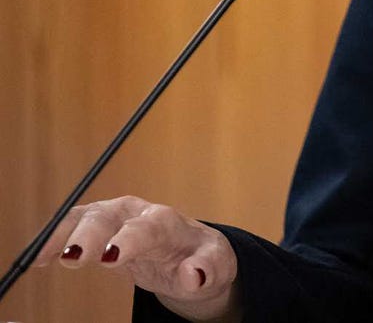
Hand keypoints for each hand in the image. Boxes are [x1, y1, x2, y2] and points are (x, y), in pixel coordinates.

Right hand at [34, 196, 240, 321]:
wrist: (193, 252)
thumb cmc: (203, 257)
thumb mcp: (215, 266)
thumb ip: (206, 269)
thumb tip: (192, 274)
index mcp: (168, 223)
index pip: (147, 227)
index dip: (128, 240)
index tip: (110, 257)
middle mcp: (138, 214)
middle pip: (109, 216)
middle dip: (90, 233)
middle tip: (75, 257)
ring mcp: (117, 218)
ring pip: (86, 216)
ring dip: (64, 233)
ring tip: (44, 256)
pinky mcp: (100, 228)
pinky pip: (73, 227)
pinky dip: (56, 239)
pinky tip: (41, 257)